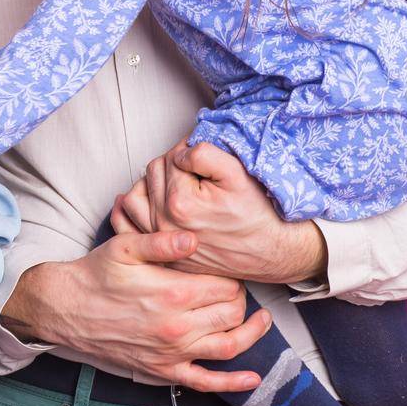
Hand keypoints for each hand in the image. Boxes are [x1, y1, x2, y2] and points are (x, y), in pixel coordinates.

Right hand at [1, 230, 268, 393]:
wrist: (66, 308)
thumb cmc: (95, 275)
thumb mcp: (124, 246)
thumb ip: (163, 241)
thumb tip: (196, 239)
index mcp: (172, 292)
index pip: (225, 286)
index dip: (232, 276)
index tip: (227, 268)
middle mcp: (177, 326)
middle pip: (231, 313)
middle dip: (240, 299)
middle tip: (235, 288)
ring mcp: (172, 352)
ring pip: (229, 346)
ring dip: (252, 333)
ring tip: (263, 320)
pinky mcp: (164, 370)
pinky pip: (206, 382)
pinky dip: (234, 382)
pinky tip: (253, 377)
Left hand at [117, 141, 327, 284]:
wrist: (272, 251)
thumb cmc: (257, 212)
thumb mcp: (236, 173)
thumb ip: (202, 153)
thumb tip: (179, 152)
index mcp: (180, 202)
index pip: (170, 157)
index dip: (188, 150)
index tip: (205, 158)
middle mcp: (164, 224)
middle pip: (153, 173)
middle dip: (172, 165)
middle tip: (197, 171)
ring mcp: (162, 242)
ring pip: (137, 196)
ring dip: (153, 184)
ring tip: (176, 183)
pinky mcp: (164, 255)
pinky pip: (134, 225)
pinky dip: (139, 209)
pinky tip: (154, 202)